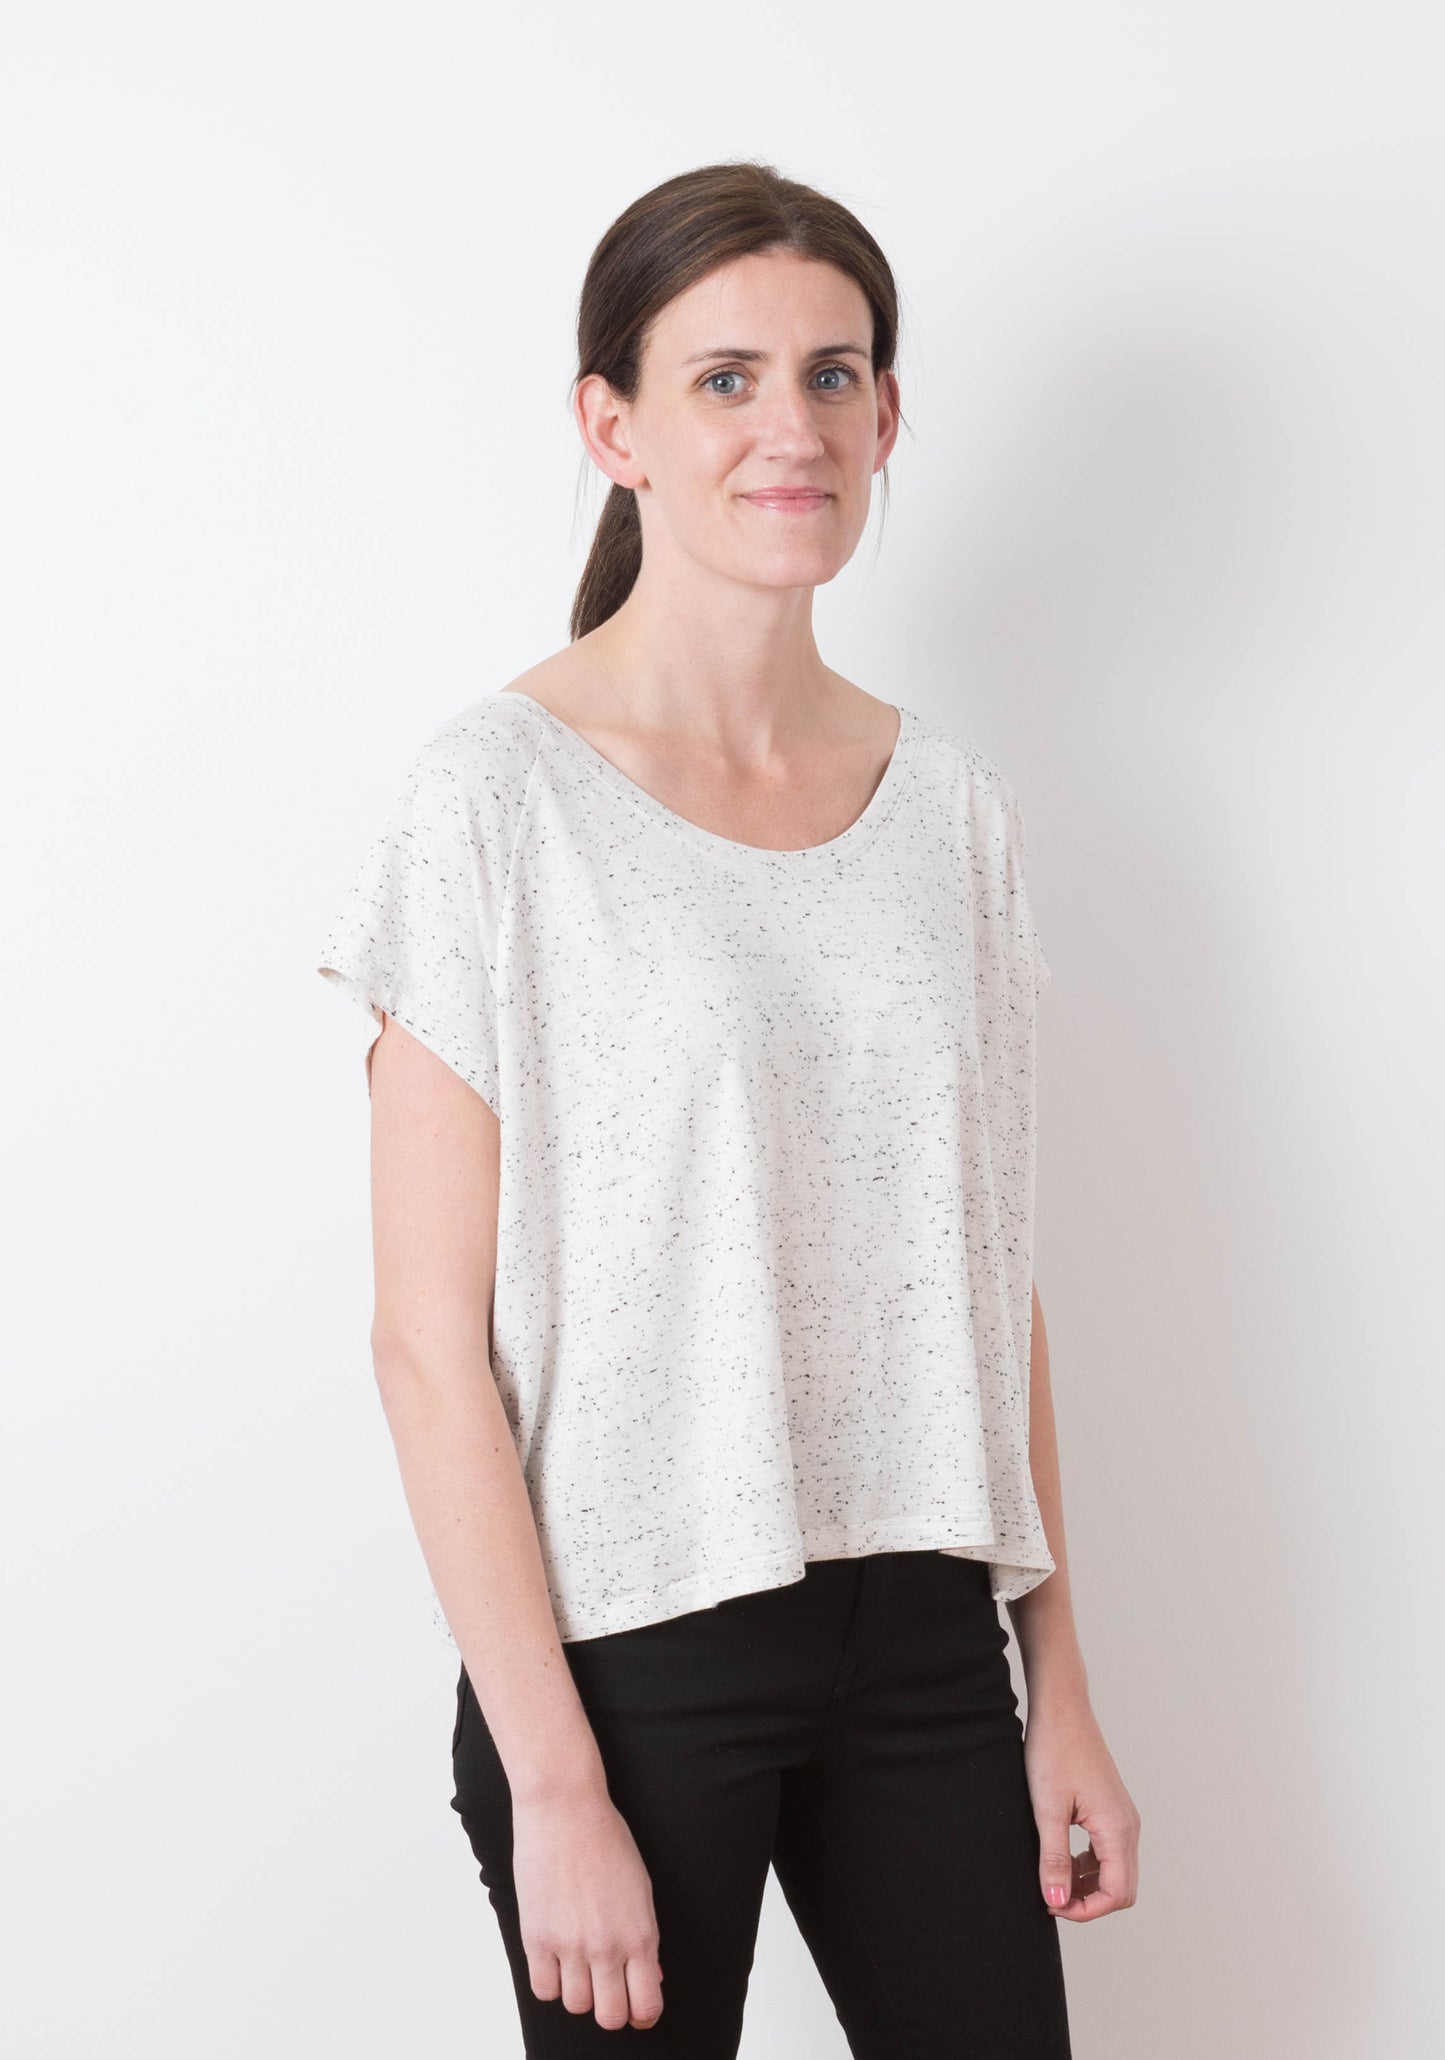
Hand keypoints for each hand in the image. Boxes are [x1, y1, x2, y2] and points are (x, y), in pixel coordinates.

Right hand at [510, 1785, 665, 2029]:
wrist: (566, 1808)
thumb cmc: (606, 1840)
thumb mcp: (640, 1888)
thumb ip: (644, 1938)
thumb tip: (651, 1977)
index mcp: (640, 1934)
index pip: (647, 2005)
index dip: (642, 2014)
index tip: (636, 2007)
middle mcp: (607, 1946)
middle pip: (610, 2016)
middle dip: (610, 2008)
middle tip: (606, 1988)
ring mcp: (570, 1944)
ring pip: (576, 2006)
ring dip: (578, 1990)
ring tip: (577, 1962)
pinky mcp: (536, 1938)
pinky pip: (543, 1989)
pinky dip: (550, 1981)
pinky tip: (555, 1957)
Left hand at [1022, 1695, 1139, 1921]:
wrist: (1061, 1708)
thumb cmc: (1054, 1751)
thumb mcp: (1047, 1809)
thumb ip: (1054, 1859)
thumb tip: (1057, 1900)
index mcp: (1117, 1828)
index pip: (1117, 1894)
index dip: (1086, 1911)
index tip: (1052, 1904)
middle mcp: (1128, 1825)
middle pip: (1123, 1889)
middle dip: (1089, 1902)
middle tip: (1051, 1896)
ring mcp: (1123, 1817)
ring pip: (1116, 1872)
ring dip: (1088, 1884)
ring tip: (1052, 1877)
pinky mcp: (1112, 1809)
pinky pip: (1109, 1853)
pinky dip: (1089, 1865)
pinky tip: (1062, 1857)